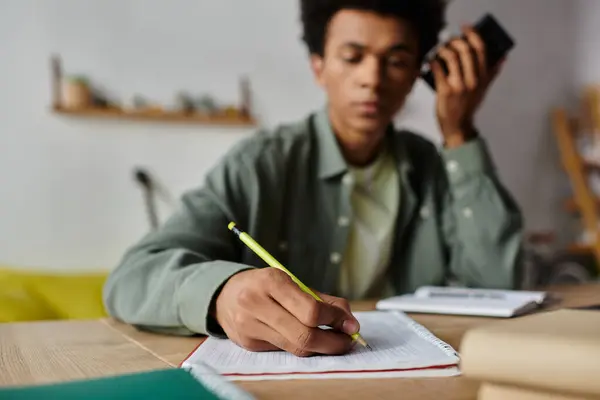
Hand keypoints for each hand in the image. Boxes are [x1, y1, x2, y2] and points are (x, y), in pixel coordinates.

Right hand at [214, 268, 359, 356]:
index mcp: (271, 281)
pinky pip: (284, 349)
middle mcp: (256, 303)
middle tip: (348, 339)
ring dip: (321, 347)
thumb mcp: (291, 282)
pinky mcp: (248, 343)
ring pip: (295, 346)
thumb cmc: (265, 286)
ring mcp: (249, 326)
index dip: (335, 319)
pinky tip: (309, 339)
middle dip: (333, 341)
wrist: (225, 294)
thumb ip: (321, 299)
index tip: (351, 323)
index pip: (310, 310)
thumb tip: (349, 320)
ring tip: (334, 341)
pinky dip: (301, 346)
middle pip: (304, 334)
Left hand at [432, 25, 505, 147]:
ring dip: (442, 49)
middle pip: (465, 50)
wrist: (457, 127)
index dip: (473, 34)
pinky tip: (431, 61)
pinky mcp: (445, 91)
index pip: (481, 49)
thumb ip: (492, 73)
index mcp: (483, 77)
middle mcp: (473, 80)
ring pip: (451, 56)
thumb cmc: (468, 106)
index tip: (465, 27)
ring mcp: (459, 86)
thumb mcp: (483, 90)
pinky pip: (437, 69)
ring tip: (439, 51)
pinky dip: (432, 61)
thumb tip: (503, 58)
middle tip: (448, 41)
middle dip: (454, 41)